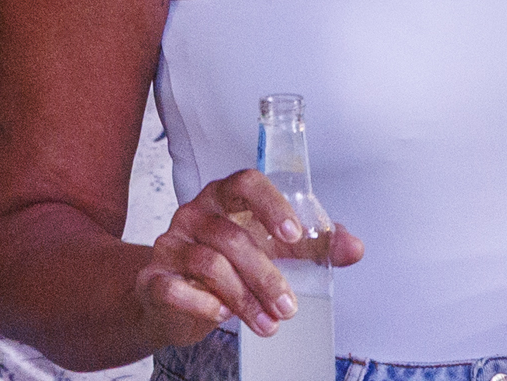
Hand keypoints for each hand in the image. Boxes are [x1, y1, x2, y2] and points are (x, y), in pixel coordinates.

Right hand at [133, 170, 362, 346]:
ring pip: (211, 266)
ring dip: (245, 299)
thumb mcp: (272, 250)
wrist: (171, 299)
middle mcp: (194, 214)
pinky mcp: (152, 279)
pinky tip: (223, 316)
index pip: (245, 183)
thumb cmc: (228, 264)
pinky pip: (175, 289)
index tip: (294, 235)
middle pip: (232, 236)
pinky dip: (204, 305)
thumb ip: (314, 246)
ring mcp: (170, 245)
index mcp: (223, 197)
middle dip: (267, 276)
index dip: (271, 205)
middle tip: (289, 306)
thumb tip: (354, 248)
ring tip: (268, 322)